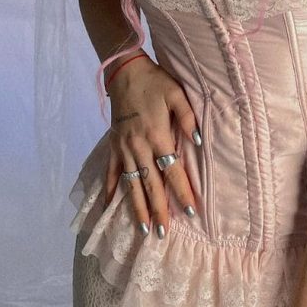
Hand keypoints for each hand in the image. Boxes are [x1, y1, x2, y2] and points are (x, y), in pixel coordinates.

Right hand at [104, 57, 201, 237]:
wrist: (125, 72)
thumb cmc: (155, 82)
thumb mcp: (177, 94)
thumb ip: (188, 118)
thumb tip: (198, 143)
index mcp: (157, 135)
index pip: (172, 170)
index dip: (182, 191)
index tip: (192, 211)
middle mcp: (138, 147)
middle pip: (150, 185)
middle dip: (158, 210)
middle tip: (163, 234)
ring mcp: (123, 148)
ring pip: (131, 185)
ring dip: (137, 208)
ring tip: (143, 229)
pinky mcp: (113, 146)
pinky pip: (111, 173)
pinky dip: (110, 191)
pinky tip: (109, 208)